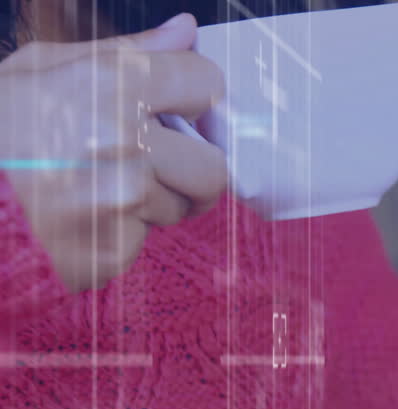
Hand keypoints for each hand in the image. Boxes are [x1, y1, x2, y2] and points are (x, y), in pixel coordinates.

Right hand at [0, 13, 225, 291]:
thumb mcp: (43, 67)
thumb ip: (127, 50)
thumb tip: (186, 31)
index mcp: (109, 83)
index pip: (207, 83)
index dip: (195, 99)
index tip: (182, 111)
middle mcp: (121, 141)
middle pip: (213, 166)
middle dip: (190, 170)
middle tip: (154, 166)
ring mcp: (118, 200)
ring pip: (181, 207)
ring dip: (155, 203)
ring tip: (102, 188)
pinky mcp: (108, 248)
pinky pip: (146, 240)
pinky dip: (123, 235)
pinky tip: (86, 218)